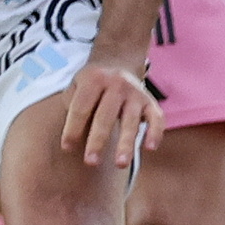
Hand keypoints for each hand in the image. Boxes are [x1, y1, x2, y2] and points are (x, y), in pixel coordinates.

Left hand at [61, 58, 161, 172]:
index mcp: (94, 79)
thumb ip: (71, 103)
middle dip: (97, 141)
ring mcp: (135, 93)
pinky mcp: (151, 101)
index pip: (81, 107)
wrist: (118, 60)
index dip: (72, 128)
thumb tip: (71, 133)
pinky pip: (157, 118)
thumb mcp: (76, 83)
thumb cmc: (92, 82)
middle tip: (91, 162)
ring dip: (126, 144)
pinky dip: (155, 133)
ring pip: (131, 121)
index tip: (66, 148)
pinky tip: (149, 149)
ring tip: (120, 164)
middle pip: (105, 116)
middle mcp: (116, 84)